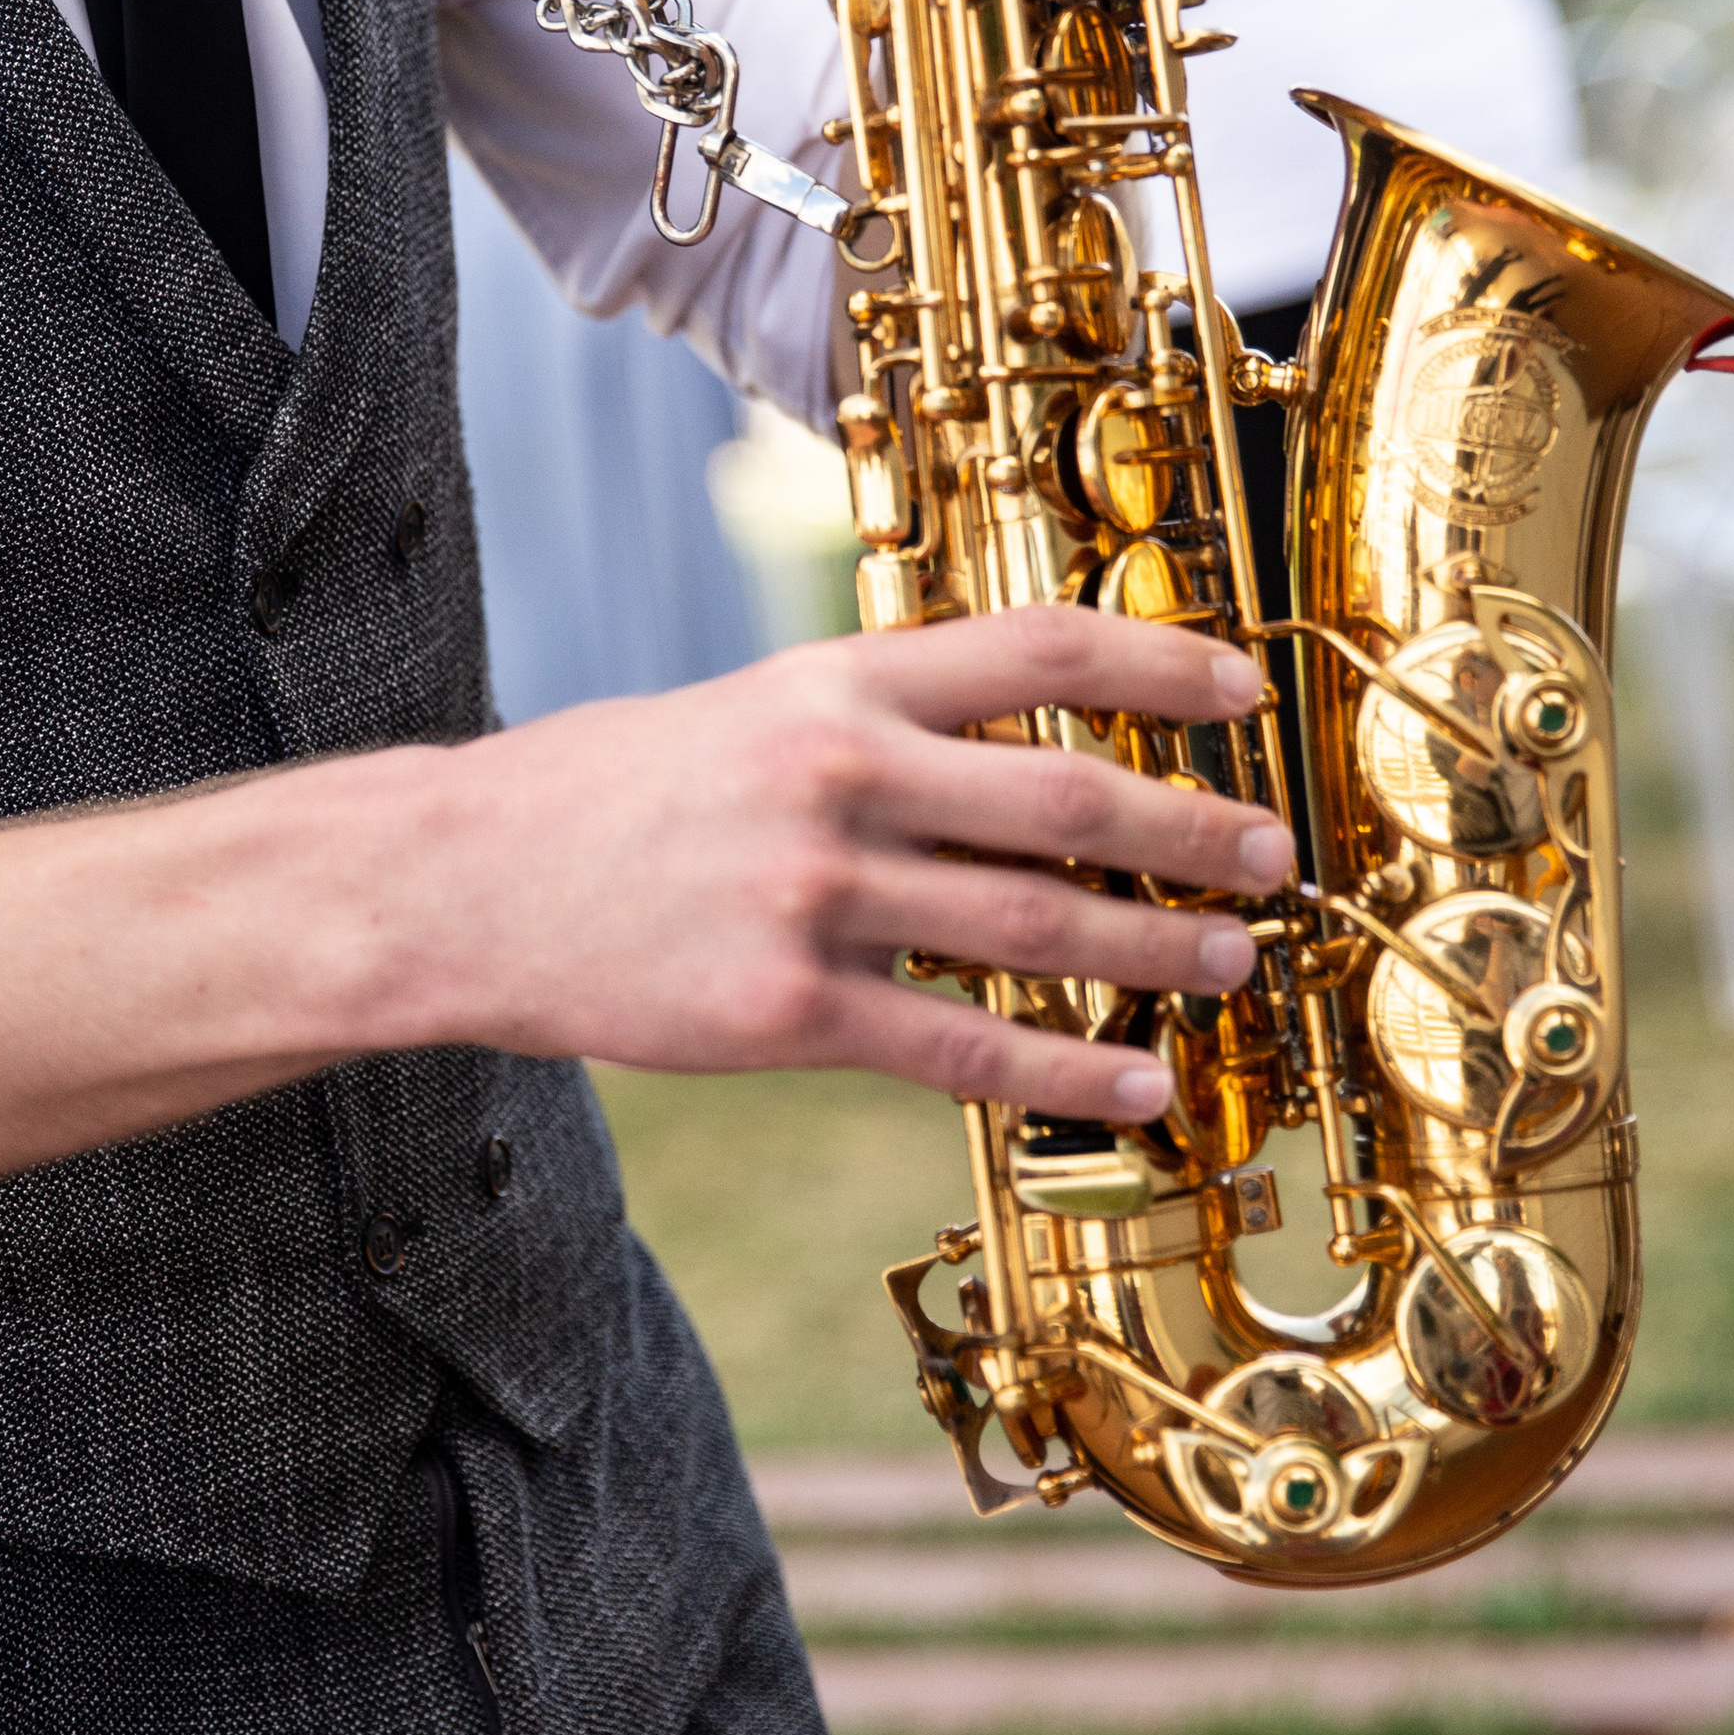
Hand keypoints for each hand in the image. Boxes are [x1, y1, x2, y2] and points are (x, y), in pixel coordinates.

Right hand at [409, 603, 1291, 1118]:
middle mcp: (838, 773)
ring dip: (1155, 953)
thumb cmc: (613, 794)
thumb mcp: (750, 710)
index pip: (1037, 649)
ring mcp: (813, 894)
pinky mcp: (785, 1009)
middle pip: (1066, 797)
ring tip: (1229, 967)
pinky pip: (962, 1047)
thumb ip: (879, 722)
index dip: (1161, 666)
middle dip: (1192, 832)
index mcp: (834, 681)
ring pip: (1033, 927)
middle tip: (1273, 858)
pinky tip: (1135, 1084)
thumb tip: (1031, 757)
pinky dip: (1066, 1070)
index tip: (1246, 690)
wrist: (460, 882)